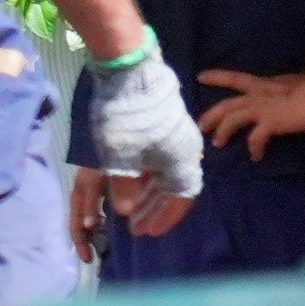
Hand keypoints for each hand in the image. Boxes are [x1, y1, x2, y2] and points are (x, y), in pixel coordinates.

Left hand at [75, 45, 207, 221]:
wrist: (131, 73)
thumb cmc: (127, 119)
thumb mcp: (120, 157)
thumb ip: (124, 187)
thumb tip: (124, 210)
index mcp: (181, 162)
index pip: (180, 199)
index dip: (165, 218)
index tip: (147, 232)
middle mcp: (185, 152)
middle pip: (173, 189)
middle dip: (154, 210)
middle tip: (135, 226)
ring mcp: (176, 137)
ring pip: (166, 174)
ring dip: (149, 193)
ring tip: (130, 209)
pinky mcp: (164, 126)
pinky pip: (160, 160)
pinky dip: (147, 175)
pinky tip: (132, 182)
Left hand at [195, 61, 304, 151]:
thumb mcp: (293, 84)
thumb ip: (283, 90)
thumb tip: (284, 97)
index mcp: (263, 85)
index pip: (235, 78)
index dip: (217, 77)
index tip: (200, 76)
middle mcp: (258, 96)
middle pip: (226, 104)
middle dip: (211, 114)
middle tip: (201, 125)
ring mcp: (262, 109)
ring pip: (232, 119)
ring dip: (223, 132)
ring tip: (217, 143)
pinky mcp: (271, 122)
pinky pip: (255, 139)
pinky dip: (254, 148)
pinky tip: (256, 157)